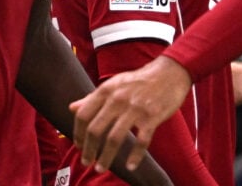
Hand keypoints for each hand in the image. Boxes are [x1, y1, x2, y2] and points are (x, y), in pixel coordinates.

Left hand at [71, 55, 191, 173]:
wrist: (169, 73)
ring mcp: (135, 109)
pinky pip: (141, 141)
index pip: (83, 115)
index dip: (77, 133)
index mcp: (106, 90)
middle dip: (88, 150)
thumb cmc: (139, 80)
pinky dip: (135, 156)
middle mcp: (118, 99)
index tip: (78, 145)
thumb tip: (72, 108)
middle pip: (95, 130)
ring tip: (101, 168)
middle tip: (86, 162)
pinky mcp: (152, 117)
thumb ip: (93, 97)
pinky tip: (130, 166)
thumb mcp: (114, 84)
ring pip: (114, 139)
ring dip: (106, 157)